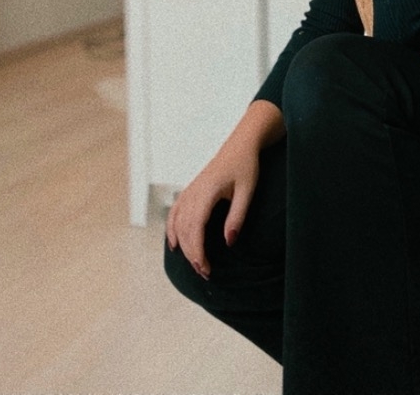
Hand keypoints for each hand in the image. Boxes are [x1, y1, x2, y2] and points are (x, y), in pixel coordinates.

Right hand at [165, 146, 259, 278]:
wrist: (240, 145)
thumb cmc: (245, 166)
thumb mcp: (247, 191)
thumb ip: (237, 216)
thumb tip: (229, 242)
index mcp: (207, 191)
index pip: (195, 227)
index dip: (198, 250)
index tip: (206, 268)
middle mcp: (193, 192)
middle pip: (185, 229)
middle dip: (192, 254)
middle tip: (205, 273)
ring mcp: (189, 191)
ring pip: (178, 223)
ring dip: (184, 246)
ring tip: (195, 264)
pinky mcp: (190, 191)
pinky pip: (175, 213)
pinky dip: (172, 230)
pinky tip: (174, 245)